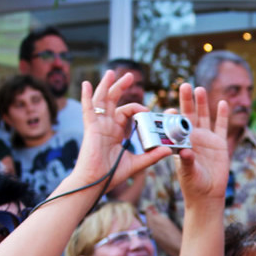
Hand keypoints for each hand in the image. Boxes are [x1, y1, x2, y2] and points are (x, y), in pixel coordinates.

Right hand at [69, 70, 170, 193]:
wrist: (95, 183)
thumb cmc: (111, 175)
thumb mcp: (137, 163)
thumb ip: (152, 156)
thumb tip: (169, 149)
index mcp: (117, 132)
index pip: (129, 114)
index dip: (140, 110)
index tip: (151, 111)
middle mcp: (108, 126)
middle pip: (114, 101)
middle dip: (121, 87)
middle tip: (130, 76)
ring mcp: (99, 126)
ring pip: (102, 101)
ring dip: (107, 86)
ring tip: (112, 73)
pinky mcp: (91, 129)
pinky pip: (88, 109)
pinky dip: (87, 96)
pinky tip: (87, 84)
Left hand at [173, 83, 230, 202]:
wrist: (208, 193)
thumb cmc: (192, 184)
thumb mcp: (187, 173)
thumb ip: (186, 161)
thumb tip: (185, 151)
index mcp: (180, 142)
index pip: (174, 125)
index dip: (172, 116)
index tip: (170, 109)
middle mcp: (192, 137)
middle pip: (188, 114)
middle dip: (186, 100)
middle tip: (184, 85)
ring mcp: (206, 138)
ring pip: (204, 116)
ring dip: (201, 103)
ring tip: (199, 88)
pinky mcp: (220, 143)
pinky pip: (221, 126)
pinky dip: (222, 115)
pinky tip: (222, 103)